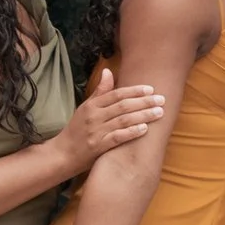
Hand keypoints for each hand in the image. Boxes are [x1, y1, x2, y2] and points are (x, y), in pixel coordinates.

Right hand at [50, 67, 164, 176]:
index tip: (151, 89)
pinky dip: (131, 132)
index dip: (134, 91)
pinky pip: (118, 137)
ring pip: (123, 120)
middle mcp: (94, 116)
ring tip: (159, 113)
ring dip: (143, 115)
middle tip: (161, 100)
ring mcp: (96, 131)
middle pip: (123, 106)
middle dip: (144, 102)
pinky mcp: (98, 146)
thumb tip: (108, 70)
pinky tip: (144, 129)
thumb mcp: (85, 108)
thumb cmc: (76, 130)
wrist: (62, 154)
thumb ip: (100, 92)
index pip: (116, 94)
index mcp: (91, 105)